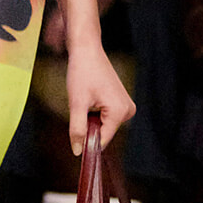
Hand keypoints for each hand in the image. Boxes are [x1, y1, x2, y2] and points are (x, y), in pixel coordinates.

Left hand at [65, 34, 134, 151]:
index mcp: (120, 112)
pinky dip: (95, 113)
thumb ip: (77, 129)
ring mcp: (127, 107)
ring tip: (86, 99)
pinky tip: (90, 98)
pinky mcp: (122, 103)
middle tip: (80, 106)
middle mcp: (128, 111)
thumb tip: (78, 151)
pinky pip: (106, 118)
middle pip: (103, 133)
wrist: (87, 50)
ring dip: (91, 119)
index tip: (74, 137)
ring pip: (103, 126)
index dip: (86, 142)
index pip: (102, 140)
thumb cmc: (82, 72)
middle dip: (88, 126)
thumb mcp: (76, 103)